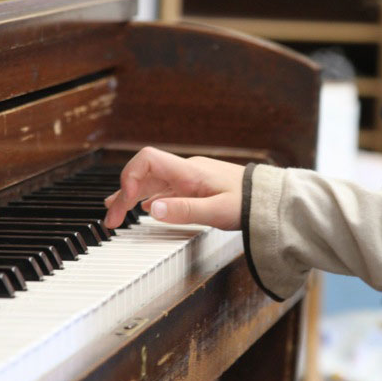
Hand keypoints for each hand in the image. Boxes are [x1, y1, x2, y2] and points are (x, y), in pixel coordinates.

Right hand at [104, 147, 244, 229]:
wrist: (269, 198)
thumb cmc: (249, 203)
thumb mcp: (218, 211)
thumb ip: (184, 210)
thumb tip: (151, 209)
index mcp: (188, 172)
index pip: (147, 160)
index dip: (129, 176)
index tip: (125, 202)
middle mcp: (185, 171)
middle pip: (143, 174)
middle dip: (123, 195)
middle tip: (112, 220)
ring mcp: (189, 178)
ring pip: (151, 182)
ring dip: (131, 197)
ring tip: (115, 213)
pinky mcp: (194, 186)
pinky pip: (163, 188)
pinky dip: (147, 198)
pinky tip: (141, 207)